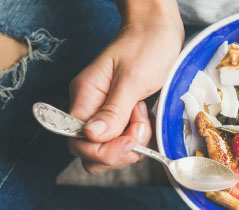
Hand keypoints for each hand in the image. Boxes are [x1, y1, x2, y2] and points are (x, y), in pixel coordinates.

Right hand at [68, 1, 183, 173]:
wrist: (160, 29)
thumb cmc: (146, 45)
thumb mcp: (132, 78)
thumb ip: (113, 110)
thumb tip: (91, 136)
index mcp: (86, 97)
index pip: (78, 141)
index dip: (104, 149)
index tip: (131, 138)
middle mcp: (92, 108)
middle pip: (92, 152)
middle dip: (120, 150)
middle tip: (141, 127)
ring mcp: (108, 114)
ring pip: (111, 149)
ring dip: (133, 144)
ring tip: (146, 118)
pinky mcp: (124, 116)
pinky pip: (126, 141)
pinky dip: (140, 139)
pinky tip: (149, 120)